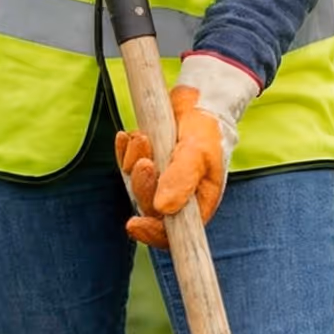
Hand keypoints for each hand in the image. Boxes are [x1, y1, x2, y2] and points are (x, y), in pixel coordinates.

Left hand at [114, 55, 258, 248]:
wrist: (200, 100)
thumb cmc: (207, 129)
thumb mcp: (198, 153)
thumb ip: (181, 179)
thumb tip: (162, 208)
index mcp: (197, 204)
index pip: (173, 234)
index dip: (153, 233)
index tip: (134, 223)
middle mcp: (177, 196)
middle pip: (149, 206)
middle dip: (142, 185)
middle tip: (145, 161)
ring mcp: (160, 180)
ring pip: (135, 184)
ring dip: (133, 161)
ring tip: (142, 138)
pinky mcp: (148, 161)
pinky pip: (127, 164)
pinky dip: (125, 151)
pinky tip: (127, 136)